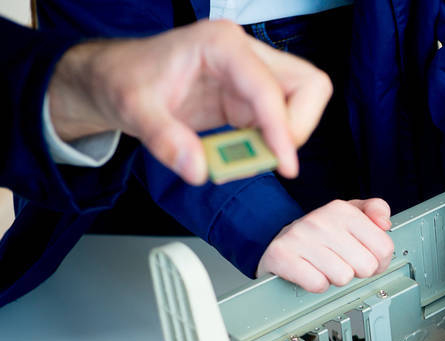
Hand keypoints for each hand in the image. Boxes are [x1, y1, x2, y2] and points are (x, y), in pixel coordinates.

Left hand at [46, 20, 331, 183]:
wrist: (116, 80)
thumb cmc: (124, 82)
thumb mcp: (134, 110)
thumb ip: (166, 140)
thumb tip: (199, 170)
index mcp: (221, 45)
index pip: (270, 88)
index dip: (283, 128)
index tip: (285, 166)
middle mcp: (245, 54)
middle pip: (308, 85)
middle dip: (297, 126)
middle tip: (271, 156)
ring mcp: (252, 75)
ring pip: (304, 101)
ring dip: (287, 137)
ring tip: (248, 156)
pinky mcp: (251, 98)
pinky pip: (282, 122)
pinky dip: (271, 144)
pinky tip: (239, 153)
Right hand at [256, 198, 393, 291]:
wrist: (280, 239)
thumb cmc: (321, 232)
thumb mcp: (351, 213)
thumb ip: (375, 210)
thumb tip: (385, 222)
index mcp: (343, 210)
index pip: (384, 247)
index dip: (379, 260)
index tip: (366, 257)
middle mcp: (321, 221)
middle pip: (366, 266)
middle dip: (357, 270)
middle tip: (343, 262)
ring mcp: (300, 238)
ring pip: (343, 277)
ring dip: (336, 278)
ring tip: (325, 266)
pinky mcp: (282, 256)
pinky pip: (317, 284)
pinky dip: (316, 284)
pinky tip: (311, 272)